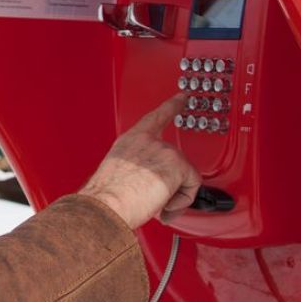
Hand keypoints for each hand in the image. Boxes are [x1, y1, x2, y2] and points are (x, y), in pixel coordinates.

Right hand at [79, 94, 200, 228]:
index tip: (182, 97)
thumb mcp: (118, 173)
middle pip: (176, 160)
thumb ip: (138, 168)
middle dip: (170, 184)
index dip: (171, 105)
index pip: (155, 117)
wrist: (108, 204)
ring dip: (173, 196)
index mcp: (131, 140)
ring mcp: (164, 150)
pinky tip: (163, 204)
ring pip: (184, 177)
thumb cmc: (107, 196)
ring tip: (153, 204)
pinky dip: (181, 201)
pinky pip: (192, 187)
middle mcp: (148, 141)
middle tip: (152, 200)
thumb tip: (150, 183)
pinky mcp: (177, 164)